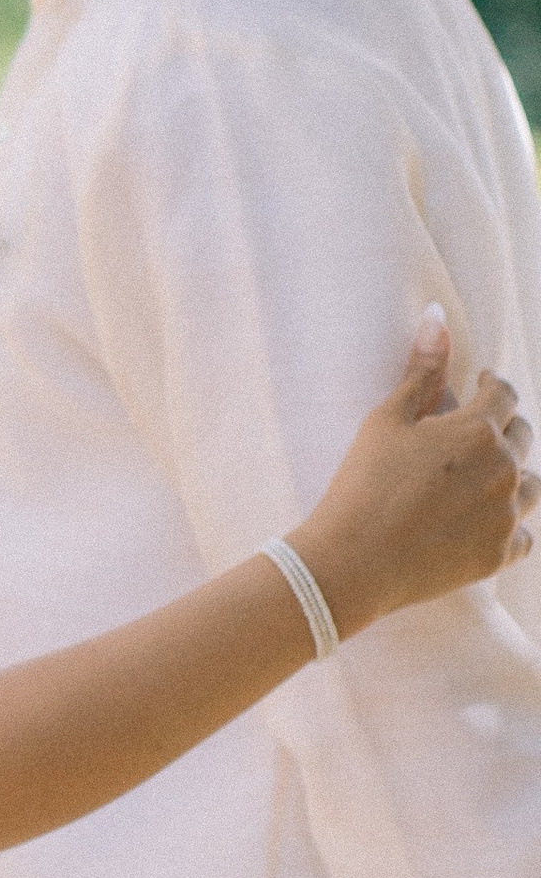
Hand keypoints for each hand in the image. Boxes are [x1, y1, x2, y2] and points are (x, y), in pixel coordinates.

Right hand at [290, 308, 535, 639]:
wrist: (353, 561)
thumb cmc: (363, 484)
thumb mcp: (387, 419)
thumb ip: (422, 369)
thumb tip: (437, 316)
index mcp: (477, 430)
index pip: (504, 394)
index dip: (492, 386)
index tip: (480, 385)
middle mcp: (503, 468)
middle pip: (522, 437)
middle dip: (503, 429)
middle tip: (475, 436)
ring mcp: (506, 514)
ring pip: (530, 486)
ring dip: (512, 477)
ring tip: (483, 481)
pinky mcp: (499, 553)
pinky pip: (524, 535)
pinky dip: (509, 527)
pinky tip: (484, 524)